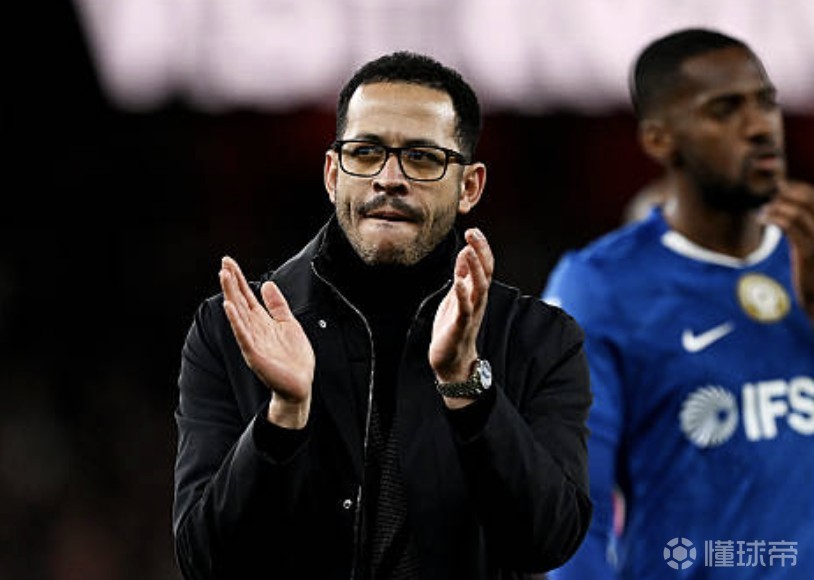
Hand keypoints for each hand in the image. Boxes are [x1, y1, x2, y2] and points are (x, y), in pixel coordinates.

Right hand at [220, 256, 314, 427]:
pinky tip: (230, 308)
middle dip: (232, 282)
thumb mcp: (289, 324)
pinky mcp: (254, 354)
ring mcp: (252, 341)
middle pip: (240, 301)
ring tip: (224, 277)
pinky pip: (243, 335)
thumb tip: (267, 283)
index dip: (238, 279)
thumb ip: (277, 305)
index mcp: (262, 322)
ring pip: (239, 314)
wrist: (300, 384)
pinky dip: (236, 321)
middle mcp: (254, 329)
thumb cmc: (294, 358)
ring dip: (231, 295)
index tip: (228, 262)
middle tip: (223, 263)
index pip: (247, 296)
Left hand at [429, 228, 493, 398]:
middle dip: (481, 252)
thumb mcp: (456, 296)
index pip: (484, 266)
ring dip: (474, 268)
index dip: (481, 247)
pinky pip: (465, 309)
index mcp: (476, 292)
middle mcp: (478, 300)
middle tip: (473, 232)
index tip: (473, 230)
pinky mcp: (460, 326)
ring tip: (468, 251)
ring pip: (479, 288)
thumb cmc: (454, 327)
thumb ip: (462, 275)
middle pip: (486, 272)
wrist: (451, 361)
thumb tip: (466, 251)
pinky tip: (457, 281)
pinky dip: (462, 294)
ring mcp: (471, 313)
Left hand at [760, 180, 813, 322]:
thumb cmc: (810, 269)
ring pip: (798, 211)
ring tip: (763, 212)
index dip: (795, 188)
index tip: (778, 188)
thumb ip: (800, 225)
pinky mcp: (810, 251)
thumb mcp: (807, 243)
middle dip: (785, 193)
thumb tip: (780, 202)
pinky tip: (762, 219)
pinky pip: (790, 227)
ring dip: (776, 207)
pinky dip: (774, 218)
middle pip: (808, 199)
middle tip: (768, 198)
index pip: (813, 196)